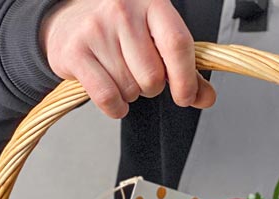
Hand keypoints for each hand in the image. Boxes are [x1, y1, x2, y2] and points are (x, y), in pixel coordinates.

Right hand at [40, 0, 215, 118]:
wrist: (71, 23)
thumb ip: (186, 71)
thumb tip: (207, 98)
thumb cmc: (122, 33)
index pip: (177, 45)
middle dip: (151, 87)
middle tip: (139, 74)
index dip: (185, 79)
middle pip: (153, 76)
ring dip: (131, 94)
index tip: (185, 97)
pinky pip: (108, 98)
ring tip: (120, 73)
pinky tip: (114, 97)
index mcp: (152, 2)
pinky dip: (116, 107)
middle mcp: (123, 9)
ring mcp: (96, 28)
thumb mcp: (158, 41)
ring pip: (130, 89)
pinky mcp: (76, 51)